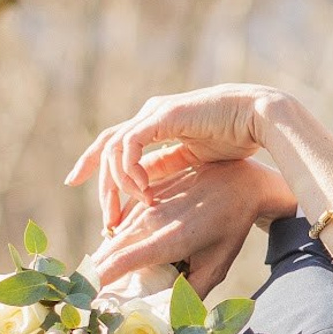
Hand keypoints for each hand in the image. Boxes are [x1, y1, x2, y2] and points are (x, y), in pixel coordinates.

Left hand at [68, 85, 277, 230]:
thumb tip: (147, 194)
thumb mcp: (194, 161)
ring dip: (117, 183)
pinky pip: (131, 144)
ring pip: (114, 147)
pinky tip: (144, 191)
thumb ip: (169, 169)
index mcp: (158, 125)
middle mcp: (151, 116)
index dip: (92, 162)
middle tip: (107, 219)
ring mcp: (156, 114)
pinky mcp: (164, 116)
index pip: (114, 143)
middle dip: (102, 185)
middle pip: (107, 146)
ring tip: (128, 211)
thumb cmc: (237, 138)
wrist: (259, 118)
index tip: (73, 181)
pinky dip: (131, 170)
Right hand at [89, 158, 296, 297]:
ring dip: (103, 261)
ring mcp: (144, 206)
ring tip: (100, 285)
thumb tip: (170, 319)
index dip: (96, 283)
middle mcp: (149, 221)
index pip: (117, 263)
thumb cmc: (230, 227)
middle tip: (89, 301)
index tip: (85, 302)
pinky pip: (121, 225)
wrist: (239, 181)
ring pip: (111, 238)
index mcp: (167, 240)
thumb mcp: (217, 266)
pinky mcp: (143, 197)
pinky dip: (117, 243)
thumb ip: (191, 294)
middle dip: (93, 277)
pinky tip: (122, 258)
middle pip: (106, 253)